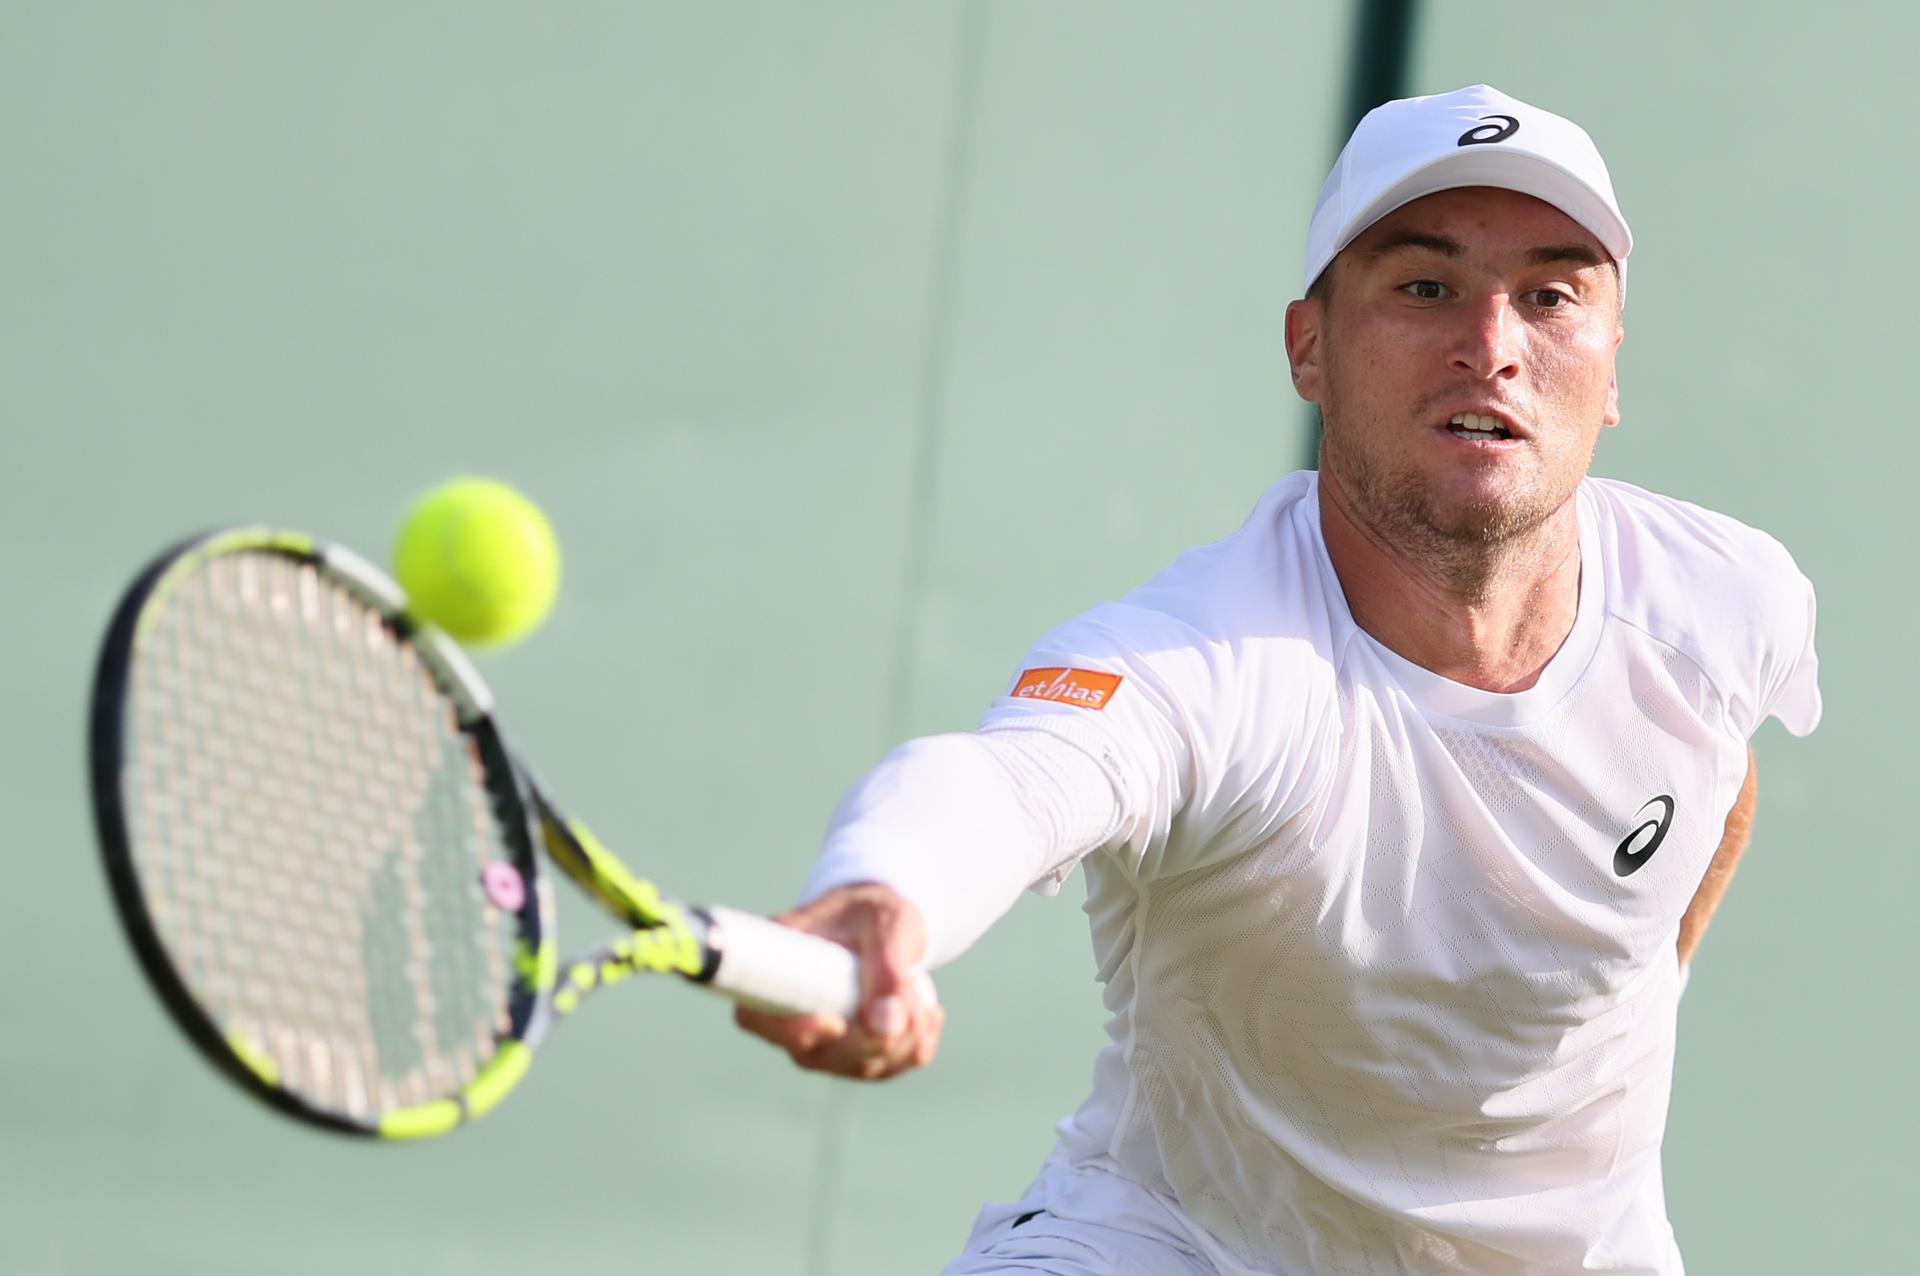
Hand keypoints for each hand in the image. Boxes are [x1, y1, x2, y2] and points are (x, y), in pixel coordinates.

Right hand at [734, 882, 944, 1080]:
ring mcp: (818, 1040)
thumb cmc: (871, 911)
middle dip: (873, 1038)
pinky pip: (885, 1068)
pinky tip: (928, 1013)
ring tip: (921, 996)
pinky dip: (915, 1047)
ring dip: (902, 1040)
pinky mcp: (850, 1054)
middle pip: (816, 1055)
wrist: (883, 920)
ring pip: (857, 1067)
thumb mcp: (884, 924)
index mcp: (775, 967)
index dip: (791, 1030)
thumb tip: (886, 1027)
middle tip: (912, 999)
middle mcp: (788, 1013)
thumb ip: (887, 969)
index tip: (836, 1022)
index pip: (755, 1017)